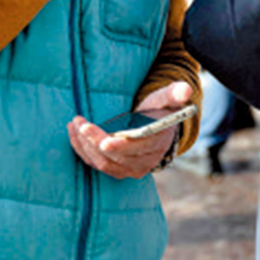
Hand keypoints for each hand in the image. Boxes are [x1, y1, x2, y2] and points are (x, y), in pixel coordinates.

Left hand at [67, 81, 194, 179]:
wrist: (153, 130)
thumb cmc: (157, 112)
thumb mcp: (166, 100)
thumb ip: (174, 94)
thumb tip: (185, 89)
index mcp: (157, 144)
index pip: (138, 149)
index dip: (121, 146)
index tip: (105, 140)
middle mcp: (144, 162)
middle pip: (116, 158)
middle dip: (95, 141)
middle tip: (81, 124)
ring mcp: (129, 169)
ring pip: (103, 163)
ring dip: (85, 145)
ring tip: (75, 124)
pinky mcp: (116, 170)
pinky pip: (95, 164)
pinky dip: (82, 150)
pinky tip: (74, 134)